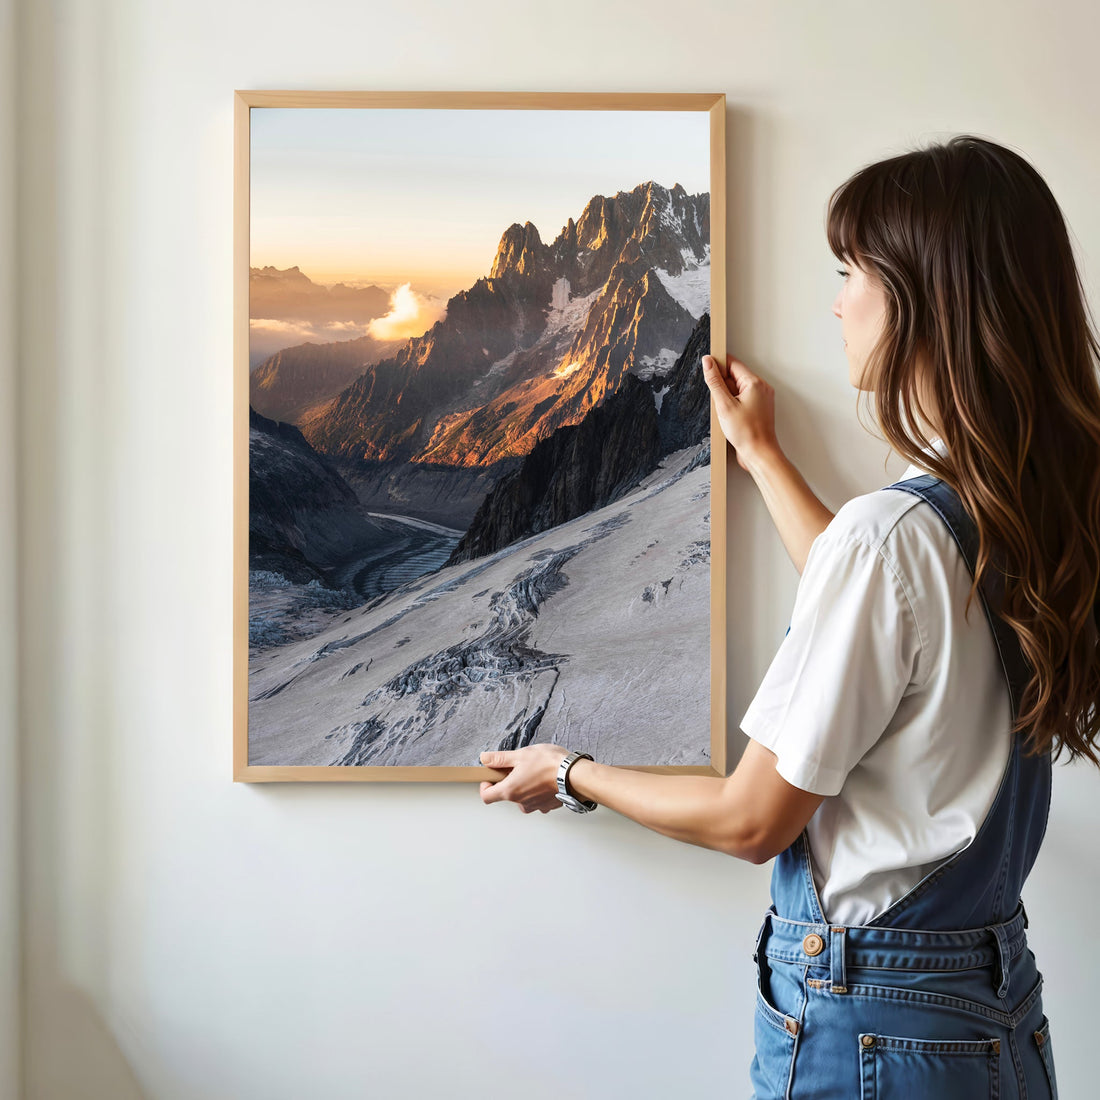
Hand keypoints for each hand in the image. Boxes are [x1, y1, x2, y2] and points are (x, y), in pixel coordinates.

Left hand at [478, 744, 568, 812]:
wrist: (575, 775)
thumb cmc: (550, 764)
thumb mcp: (520, 755)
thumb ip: (499, 759)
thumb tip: (485, 758)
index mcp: (510, 790)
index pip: (486, 796)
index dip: (485, 786)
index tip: (491, 776)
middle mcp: (521, 802)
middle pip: (506, 795)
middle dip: (508, 781)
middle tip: (518, 767)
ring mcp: (535, 806)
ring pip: (522, 797)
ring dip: (524, 786)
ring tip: (534, 771)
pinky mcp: (547, 805)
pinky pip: (537, 799)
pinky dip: (538, 790)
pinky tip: (545, 778)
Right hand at [700, 354, 780, 472]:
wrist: (759, 454)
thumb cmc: (746, 433)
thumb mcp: (724, 405)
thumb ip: (715, 381)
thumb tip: (708, 362)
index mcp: (755, 383)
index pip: (733, 363)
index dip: (718, 365)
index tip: (707, 368)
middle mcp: (761, 388)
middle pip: (735, 376)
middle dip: (722, 386)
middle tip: (719, 402)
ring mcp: (761, 399)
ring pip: (737, 389)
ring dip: (727, 397)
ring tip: (726, 413)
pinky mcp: (758, 409)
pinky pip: (742, 399)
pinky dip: (732, 405)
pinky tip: (730, 417)